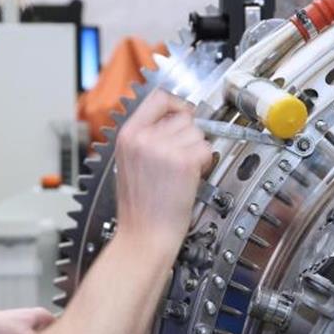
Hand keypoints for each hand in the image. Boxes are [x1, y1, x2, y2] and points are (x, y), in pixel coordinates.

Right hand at [113, 89, 212, 253]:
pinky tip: (189, 179)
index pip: (158, 98)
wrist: (144, 235)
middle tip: (179, 158)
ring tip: (181, 172)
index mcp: (128, 135)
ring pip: (197, 133)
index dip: (176, 104)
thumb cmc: (139, 207)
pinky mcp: (184, 162)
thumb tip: (172, 120)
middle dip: (188, 136)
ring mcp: (164, 149)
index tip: (183, 113)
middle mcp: (145, 138)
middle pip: (183, 117)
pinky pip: (206, 149)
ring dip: (196, 150)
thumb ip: (146, 137)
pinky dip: (204, 163)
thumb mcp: (129, 162)